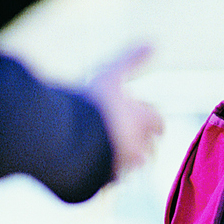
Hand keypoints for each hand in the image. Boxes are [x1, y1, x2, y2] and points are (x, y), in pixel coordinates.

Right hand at [86, 44, 162, 177]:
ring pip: (130, 167)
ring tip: (108, 151)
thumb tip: (155, 41)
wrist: (65, 138)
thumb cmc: (90, 104)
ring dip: (125, 160)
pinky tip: (92, 164)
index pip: (159, 123)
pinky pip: (110, 180)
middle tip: (128, 138)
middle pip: (148, 150)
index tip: (149, 121)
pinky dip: (106, 174)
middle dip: (143, 145)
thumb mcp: (111, 74)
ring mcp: (121, 167)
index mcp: (143, 121)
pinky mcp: (103, 182)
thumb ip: (132, 59)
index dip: (154, 122)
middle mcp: (138, 147)